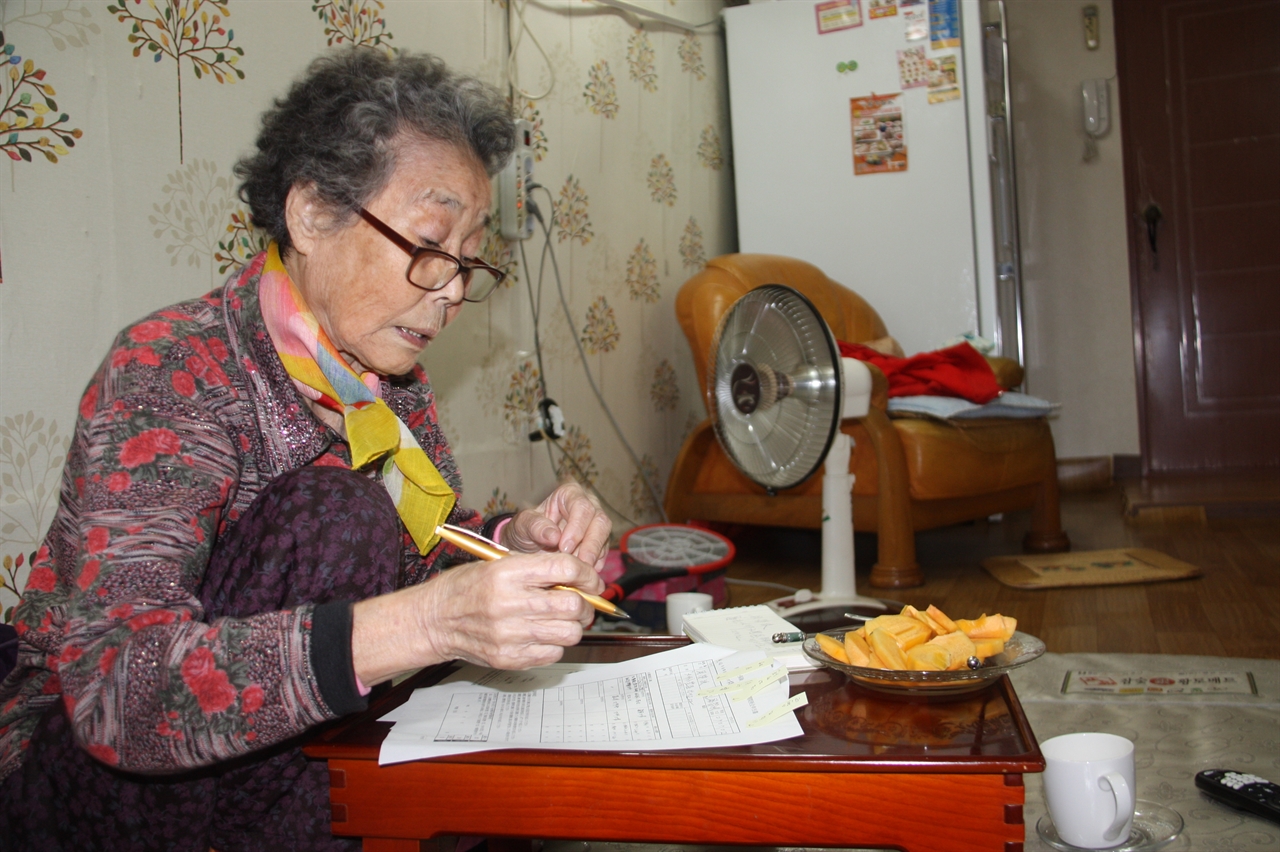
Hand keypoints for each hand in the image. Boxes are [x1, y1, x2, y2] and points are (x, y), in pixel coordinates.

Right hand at [414, 550, 603, 668]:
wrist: (433, 620)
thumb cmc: (465, 588)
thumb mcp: (498, 564)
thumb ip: (537, 570)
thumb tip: (581, 580)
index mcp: (506, 572)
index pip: (565, 569)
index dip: (587, 574)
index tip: (591, 580)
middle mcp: (508, 603)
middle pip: (572, 605)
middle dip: (585, 604)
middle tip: (581, 603)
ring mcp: (508, 634)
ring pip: (569, 633)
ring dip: (573, 626)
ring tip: (562, 620)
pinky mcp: (508, 658)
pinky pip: (553, 653)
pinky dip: (555, 645)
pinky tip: (542, 635)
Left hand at [501, 481, 611, 570]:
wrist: (526, 548)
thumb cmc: (525, 530)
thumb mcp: (522, 526)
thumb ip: (535, 526)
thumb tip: (554, 535)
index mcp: (569, 494)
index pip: (581, 506)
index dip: (576, 527)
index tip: (564, 547)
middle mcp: (588, 506)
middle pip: (600, 521)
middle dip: (590, 544)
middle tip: (578, 563)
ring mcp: (595, 526)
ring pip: (604, 538)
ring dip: (593, 557)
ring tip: (578, 572)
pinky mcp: (598, 545)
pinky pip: (603, 554)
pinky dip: (594, 565)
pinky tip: (583, 575)